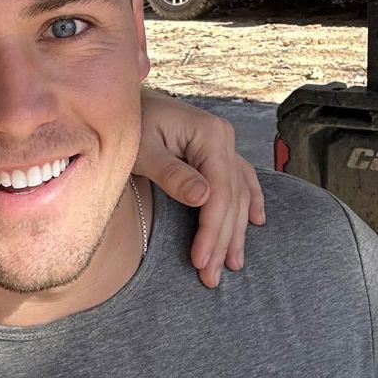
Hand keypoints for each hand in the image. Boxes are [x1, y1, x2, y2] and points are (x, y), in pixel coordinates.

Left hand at [136, 89, 265, 286]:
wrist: (121, 101)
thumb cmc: (129, 124)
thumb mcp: (142, 149)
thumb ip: (172, 174)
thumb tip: (204, 198)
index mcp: (209, 135)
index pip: (220, 193)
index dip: (211, 230)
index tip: (200, 261)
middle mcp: (223, 138)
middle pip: (232, 198)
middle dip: (222, 240)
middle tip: (212, 276)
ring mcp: (223, 143)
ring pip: (240, 193)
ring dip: (237, 231)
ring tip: (233, 264)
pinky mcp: (215, 150)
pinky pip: (241, 179)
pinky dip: (250, 201)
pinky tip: (257, 222)